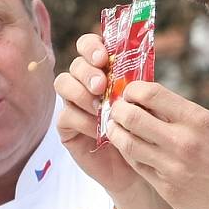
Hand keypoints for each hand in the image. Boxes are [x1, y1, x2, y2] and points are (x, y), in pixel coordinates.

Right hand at [55, 33, 145, 195]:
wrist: (138, 163)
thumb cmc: (144, 127)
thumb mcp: (144, 101)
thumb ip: (136, 82)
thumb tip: (135, 65)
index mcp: (104, 69)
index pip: (88, 45)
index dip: (91, 46)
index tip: (103, 57)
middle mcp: (85, 82)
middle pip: (76, 64)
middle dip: (88, 72)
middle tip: (101, 86)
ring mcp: (73, 103)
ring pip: (64, 83)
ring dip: (81, 93)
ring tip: (100, 107)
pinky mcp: (66, 126)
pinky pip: (66, 114)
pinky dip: (83, 120)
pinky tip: (98, 128)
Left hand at [107, 81, 208, 208]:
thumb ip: (184, 115)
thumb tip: (152, 102)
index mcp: (198, 120)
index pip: (152, 93)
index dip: (133, 90)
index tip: (130, 92)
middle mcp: (183, 141)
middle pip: (132, 117)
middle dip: (117, 110)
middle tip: (116, 109)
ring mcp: (172, 167)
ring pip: (127, 143)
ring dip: (115, 132)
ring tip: (115, 127)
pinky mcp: (166, 189)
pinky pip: (137, 166)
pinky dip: (128, 154)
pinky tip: (127, 148)